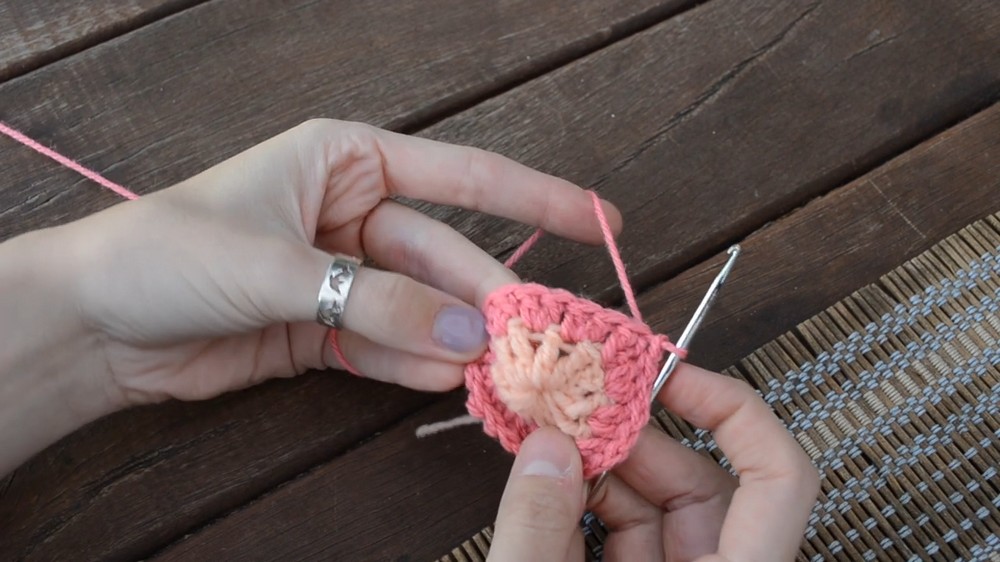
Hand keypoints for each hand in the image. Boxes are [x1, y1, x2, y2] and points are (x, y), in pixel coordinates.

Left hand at [0, 119, 619, 472]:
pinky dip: (415, 368)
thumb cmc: (170, 252)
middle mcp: (354, 213)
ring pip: (423, 309)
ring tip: (501, 374)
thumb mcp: (278, 267)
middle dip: (486, 299)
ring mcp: (345, 274)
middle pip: (444, 257)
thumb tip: (466, 339)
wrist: (94, 322)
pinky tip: (445, 386)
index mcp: (347, 161)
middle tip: (536, 340)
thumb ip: (378, 303)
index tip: (599, 219)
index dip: (535, 198)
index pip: (462, 175)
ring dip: (456, 343)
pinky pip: (388, 347)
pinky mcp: (328, 329)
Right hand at [488, 363, 819, 561]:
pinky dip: (590, 507)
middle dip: (637, 438)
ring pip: (664, 510)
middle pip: (706, 485)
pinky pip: (635, 538)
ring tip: (549, 439)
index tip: (666, 376)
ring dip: (605, 469)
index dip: (733, 409)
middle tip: (576, 404)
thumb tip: (548, 446)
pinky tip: (548, 486)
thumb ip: (537, 528)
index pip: (779, 478)